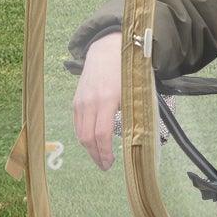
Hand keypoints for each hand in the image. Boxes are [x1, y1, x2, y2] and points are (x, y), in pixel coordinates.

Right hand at [73, 31, 124, 169]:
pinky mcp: (76, 101)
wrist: (106, 50)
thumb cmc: (127, 71)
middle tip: (105, 166)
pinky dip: (84, 137)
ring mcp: (80, 102)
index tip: (111, 163)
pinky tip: (93, 143)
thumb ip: (135, 111)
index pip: (102, 133)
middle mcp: (90, 103)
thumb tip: (140, 136)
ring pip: (80, 133)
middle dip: (96, 155)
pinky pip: (77, 124)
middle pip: (88, 137)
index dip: (105, 152)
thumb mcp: (136, 90)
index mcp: (107, 100)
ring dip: (89, 149)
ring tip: (100, 158)